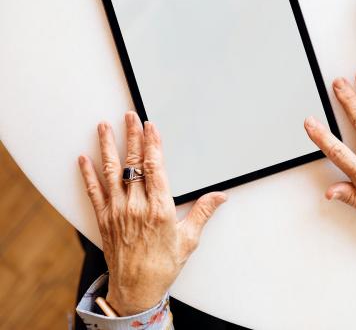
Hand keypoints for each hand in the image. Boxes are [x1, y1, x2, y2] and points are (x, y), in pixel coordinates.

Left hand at [78, 112, 225, 315]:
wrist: (136, 291)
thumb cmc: (162, 266)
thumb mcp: (189, 239)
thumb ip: (203, 212)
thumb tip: (221, 196)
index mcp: (159, 208)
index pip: (154, 167)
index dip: (152, 143)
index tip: (150, 126)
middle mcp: (136, 206)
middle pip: (133, 163)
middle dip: (131, 136)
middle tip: (129, 115)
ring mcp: (117, 211)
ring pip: (110, 172)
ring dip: (107, 146)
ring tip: (103, 126)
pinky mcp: (104, 219)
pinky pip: (94, 192)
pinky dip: (87, 174)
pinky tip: (83, 159)